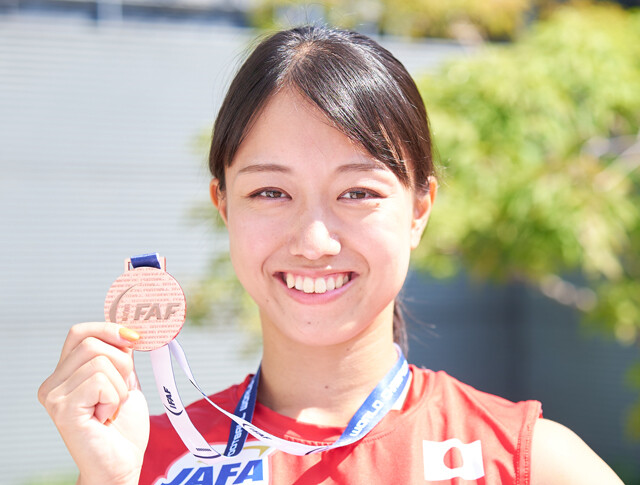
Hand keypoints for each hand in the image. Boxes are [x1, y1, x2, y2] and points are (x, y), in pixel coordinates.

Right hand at [38, 322, 149, 484]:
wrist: (122, 464)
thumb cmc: (123, 428)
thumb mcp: (125, 380)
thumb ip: (121, 355)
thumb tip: (131, 327)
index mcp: (65, 373)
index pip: (80, 332)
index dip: (109, 329)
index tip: (134, 339)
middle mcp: (53, 383)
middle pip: (92, 343)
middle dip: (121, 363)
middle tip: (121, 391)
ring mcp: (54, 396)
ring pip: (100, 362)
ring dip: (120, 386)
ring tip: (112, 408)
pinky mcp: (63, 408)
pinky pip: (101, 381)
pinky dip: (115, 398)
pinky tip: (106, 416)